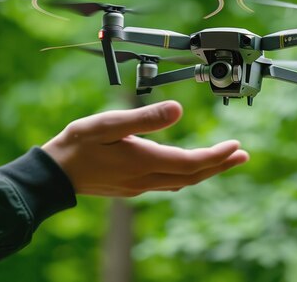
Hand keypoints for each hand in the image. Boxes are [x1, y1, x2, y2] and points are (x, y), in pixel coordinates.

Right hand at [41, 100, 248, 196]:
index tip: (236, 146)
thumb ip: (146, 118)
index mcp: (145, 161)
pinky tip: (188, 170)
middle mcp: (147, 178)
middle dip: (220, 165)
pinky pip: (169, 184)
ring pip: (183, 182)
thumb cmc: (78, 145)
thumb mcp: (109, 124)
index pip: (192, 162)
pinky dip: (187, 175)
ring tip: (225, 161)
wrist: (54, 176)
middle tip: (242, 155)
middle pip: (193, 175)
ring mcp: (140, 186)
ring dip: (207, 171)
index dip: (217, 156)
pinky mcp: (132, 187)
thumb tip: (179, 110)